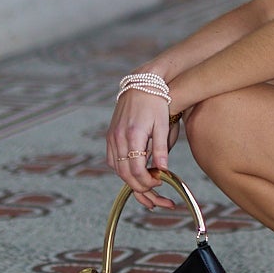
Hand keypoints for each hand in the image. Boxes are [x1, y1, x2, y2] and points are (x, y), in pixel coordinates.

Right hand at [105, 92, 180, 210]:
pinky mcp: (110, 135)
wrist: (141, 84)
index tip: (159, 182)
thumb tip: (163, 170)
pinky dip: (121, 168)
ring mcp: (112, 136)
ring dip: (128, 179)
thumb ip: (161, 148)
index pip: (136, 169)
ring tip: (144, 181)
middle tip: (152, 188)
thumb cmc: (156, 103)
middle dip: (138, 185)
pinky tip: (132, 170)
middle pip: (124, 173)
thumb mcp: (163, 124)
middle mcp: (119, 137)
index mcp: (133, 135)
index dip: (147, 181)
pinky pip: (112, 159)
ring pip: (116, 168)